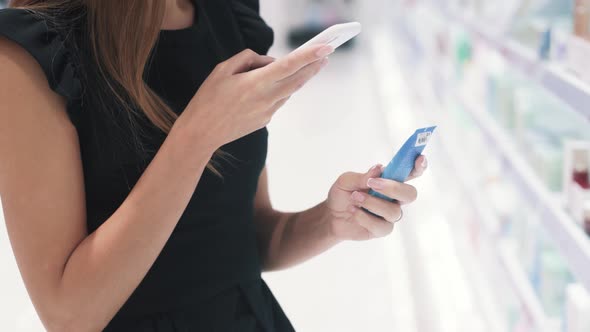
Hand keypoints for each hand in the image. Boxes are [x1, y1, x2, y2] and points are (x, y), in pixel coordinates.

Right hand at [178, 45, 333, 149]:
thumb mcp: (222, 69)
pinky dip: (279, 90)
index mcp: (256, 83)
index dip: (309, 56)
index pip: (289, 66)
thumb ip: (248, 60)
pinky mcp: (265, 120)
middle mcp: (266, 98)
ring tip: (304, 66)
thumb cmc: (208, 99)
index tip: (325, 48)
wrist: (202, 133)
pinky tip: (272, 86)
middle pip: (298, 80)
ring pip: (288, 90)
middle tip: (326, 55)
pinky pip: (277, 101)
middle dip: (314, 66)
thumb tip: (268, 62)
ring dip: (298, 78)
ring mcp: (268, 112)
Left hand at [325, 156, 427, 240]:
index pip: (411, 173)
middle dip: (393, 188)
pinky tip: (353, 212)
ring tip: (354, 198)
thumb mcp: (346, 180)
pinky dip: (364, 217)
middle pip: (410, 194)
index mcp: (390, 181)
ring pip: (393, 211)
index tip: (419, 158)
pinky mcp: (382, 229)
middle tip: (372, 184)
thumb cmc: (342, 194)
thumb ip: (363, 176)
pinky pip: (381, 226)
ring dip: (372, 203)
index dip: (419, 166)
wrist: (330, 215)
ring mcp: (389, 215)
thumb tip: (379, 169)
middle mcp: (394, 198)